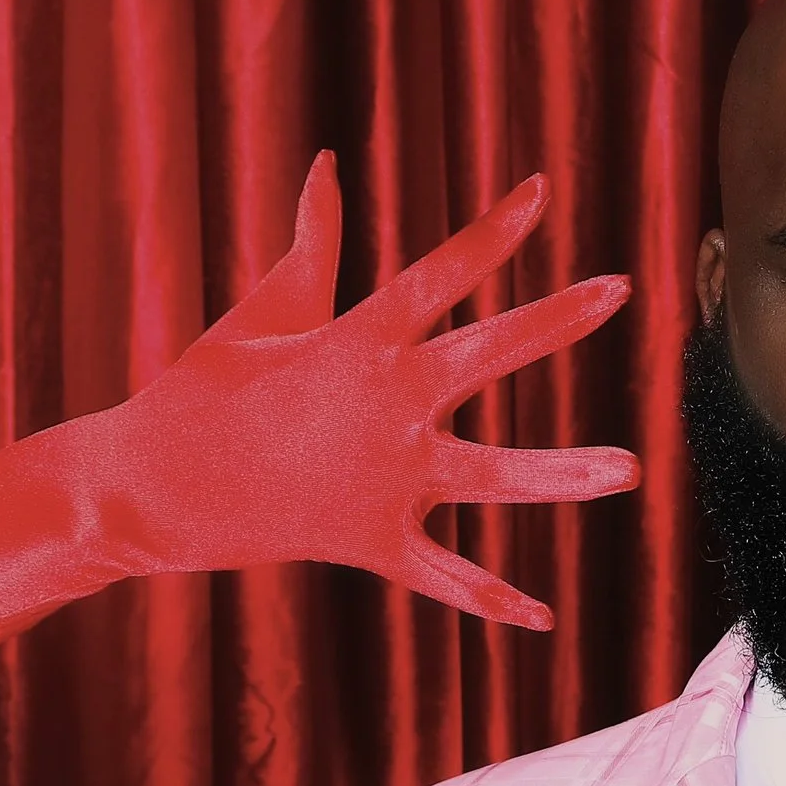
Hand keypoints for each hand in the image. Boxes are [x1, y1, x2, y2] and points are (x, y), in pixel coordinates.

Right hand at [81, 151, 637, 624]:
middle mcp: (383, 406)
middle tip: (618, 292)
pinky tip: (546, 619)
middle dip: (554, 322)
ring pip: (492, 478)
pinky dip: (492, 602)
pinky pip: (444, 578)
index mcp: (356, 341)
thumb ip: (312, 243)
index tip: (543, 191)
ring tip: (631, 470)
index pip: (440, 273)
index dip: (493, 230)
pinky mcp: (374, 541)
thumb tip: (326, 165)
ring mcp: (385, 479)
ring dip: (561, 475)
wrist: (154, 488)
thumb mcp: (263, 311)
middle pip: (485, 354)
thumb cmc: (204, 388)